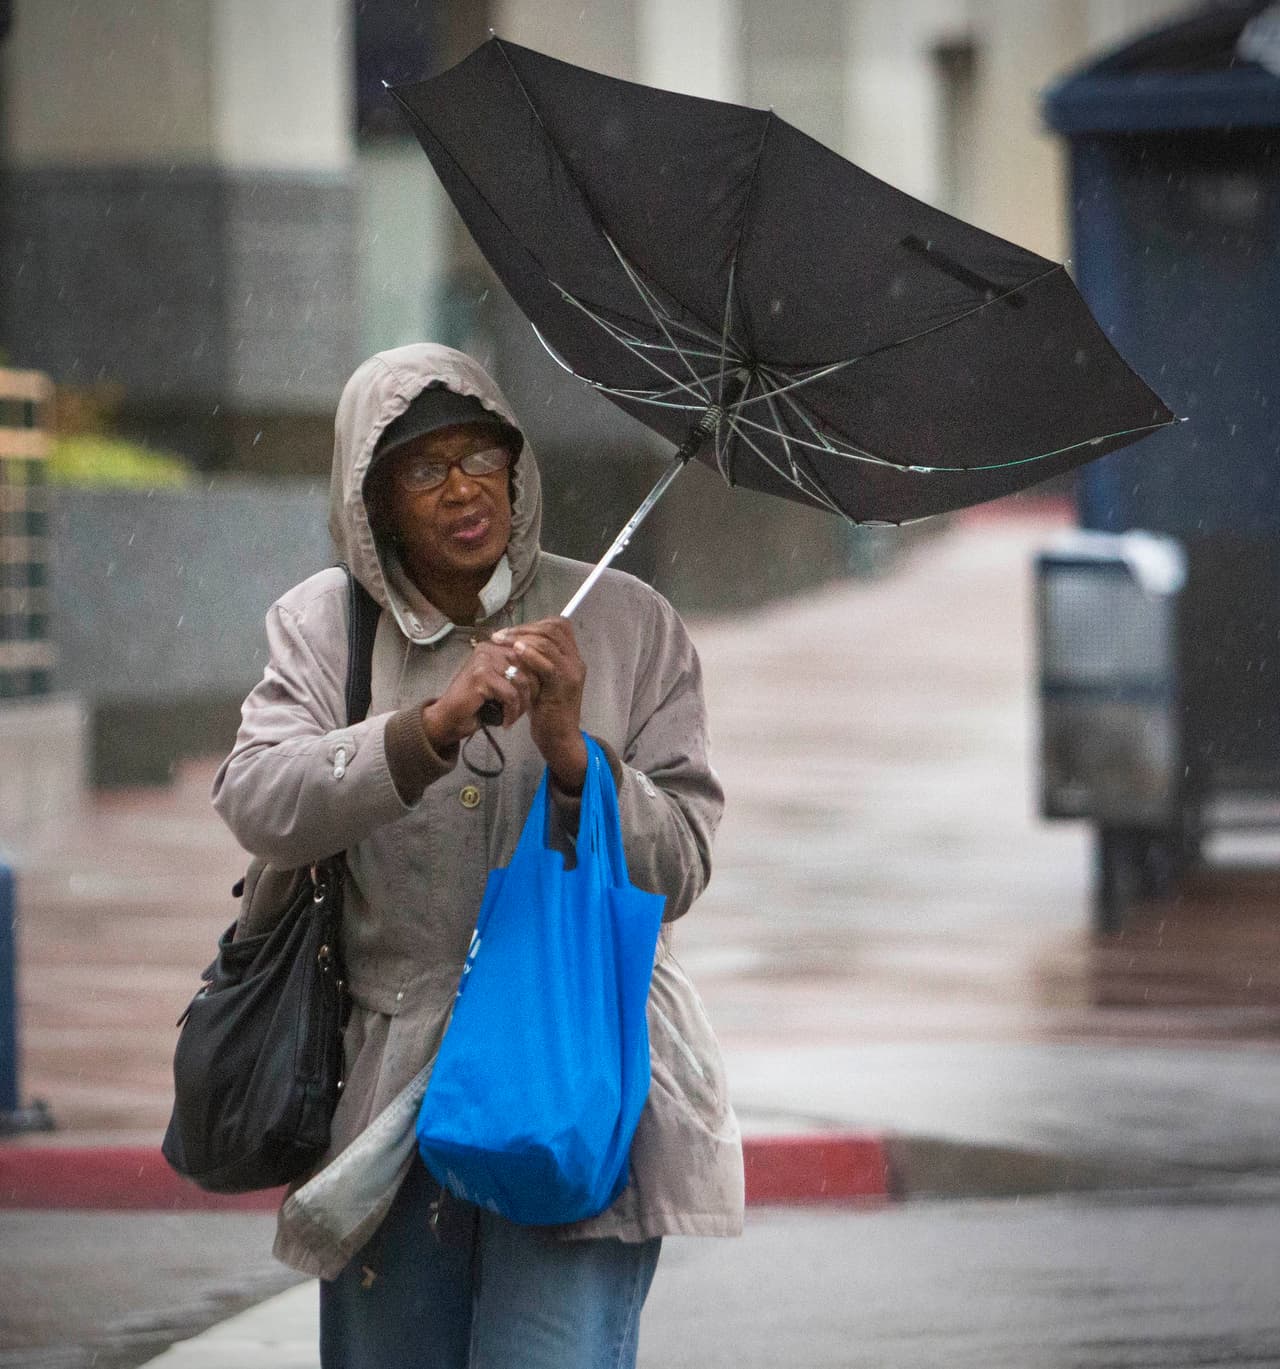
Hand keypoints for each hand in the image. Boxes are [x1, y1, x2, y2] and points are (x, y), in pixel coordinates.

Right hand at [422, 641, 531, 750]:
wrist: (448, 718)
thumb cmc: (476, 703)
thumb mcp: (500, 682)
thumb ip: (517, 671)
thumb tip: (546, 669)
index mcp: (493, 646)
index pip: (528, 655)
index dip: (537, 677)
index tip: (534, 696)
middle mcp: (487, 648)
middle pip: (527, 667)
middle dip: (532, 691)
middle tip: (525, 709)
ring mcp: (483, 661)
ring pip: (521, 681)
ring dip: (522, 704)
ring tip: (515, 717)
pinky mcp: (481, 677)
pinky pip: (510, 695)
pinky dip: (512, 712)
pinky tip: (506, 722)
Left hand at [493, 619, 587, 790]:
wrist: (559, 738)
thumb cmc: (547, 711)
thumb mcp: (541, 680)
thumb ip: (534, 661)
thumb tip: (514, 642)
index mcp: (572, 657)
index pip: (558, 625)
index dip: (534, 623)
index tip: (512, 631)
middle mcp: (575, 660)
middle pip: (553, 628)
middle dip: (524, 628)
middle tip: (501, 635)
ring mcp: (572, 672)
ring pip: (549, 641)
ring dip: (521, 638)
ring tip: (501, 642)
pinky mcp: (564, 685)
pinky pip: (548, 662)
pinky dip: (530, 654)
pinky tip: (515, 652)